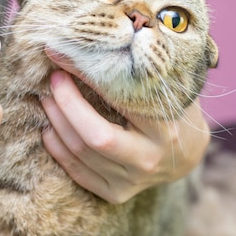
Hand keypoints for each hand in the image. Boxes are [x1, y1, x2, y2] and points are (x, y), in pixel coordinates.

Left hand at [41, 57, 209, 203]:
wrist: (187, 156)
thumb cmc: (174, 111)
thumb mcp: (169, 89)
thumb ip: (142, 72)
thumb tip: (98, 42)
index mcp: (167, 130)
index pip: (120, 103)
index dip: (88, 78)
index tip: (65, 56)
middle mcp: (149, 160)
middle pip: (94, 137)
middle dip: (66, 105)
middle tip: (54, 80)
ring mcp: (132, 181)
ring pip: (81, 153)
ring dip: (56, 122)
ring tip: (47, 98)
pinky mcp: (116, 194)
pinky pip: (77, 173)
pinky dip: (58, 149)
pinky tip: (50, 128)